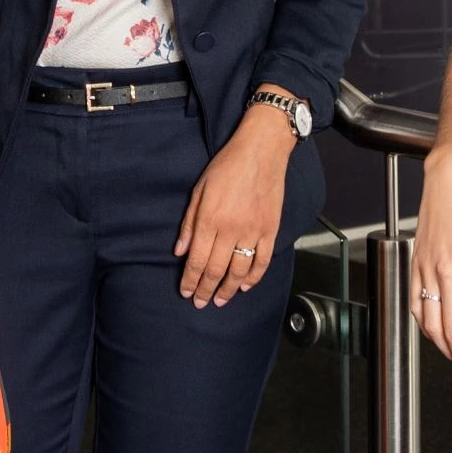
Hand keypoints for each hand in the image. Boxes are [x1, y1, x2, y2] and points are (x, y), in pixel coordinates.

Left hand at [175, 97, 295, 306]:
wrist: (261, 150)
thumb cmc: (226, 166)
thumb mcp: (199, 189)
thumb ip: (189, 223)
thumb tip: (180, 252)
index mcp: (210, 219)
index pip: (197, 260)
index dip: (190, 280)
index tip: (185, 292)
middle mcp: (231, 229)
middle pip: (217, 270)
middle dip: (206, 290)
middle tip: (199, 302)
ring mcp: (254, 231)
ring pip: (239, 270)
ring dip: (228, 289)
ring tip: (220, 300)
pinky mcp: (271, 229)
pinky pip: (263, 260)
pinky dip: (254, 277)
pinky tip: (245, 285)